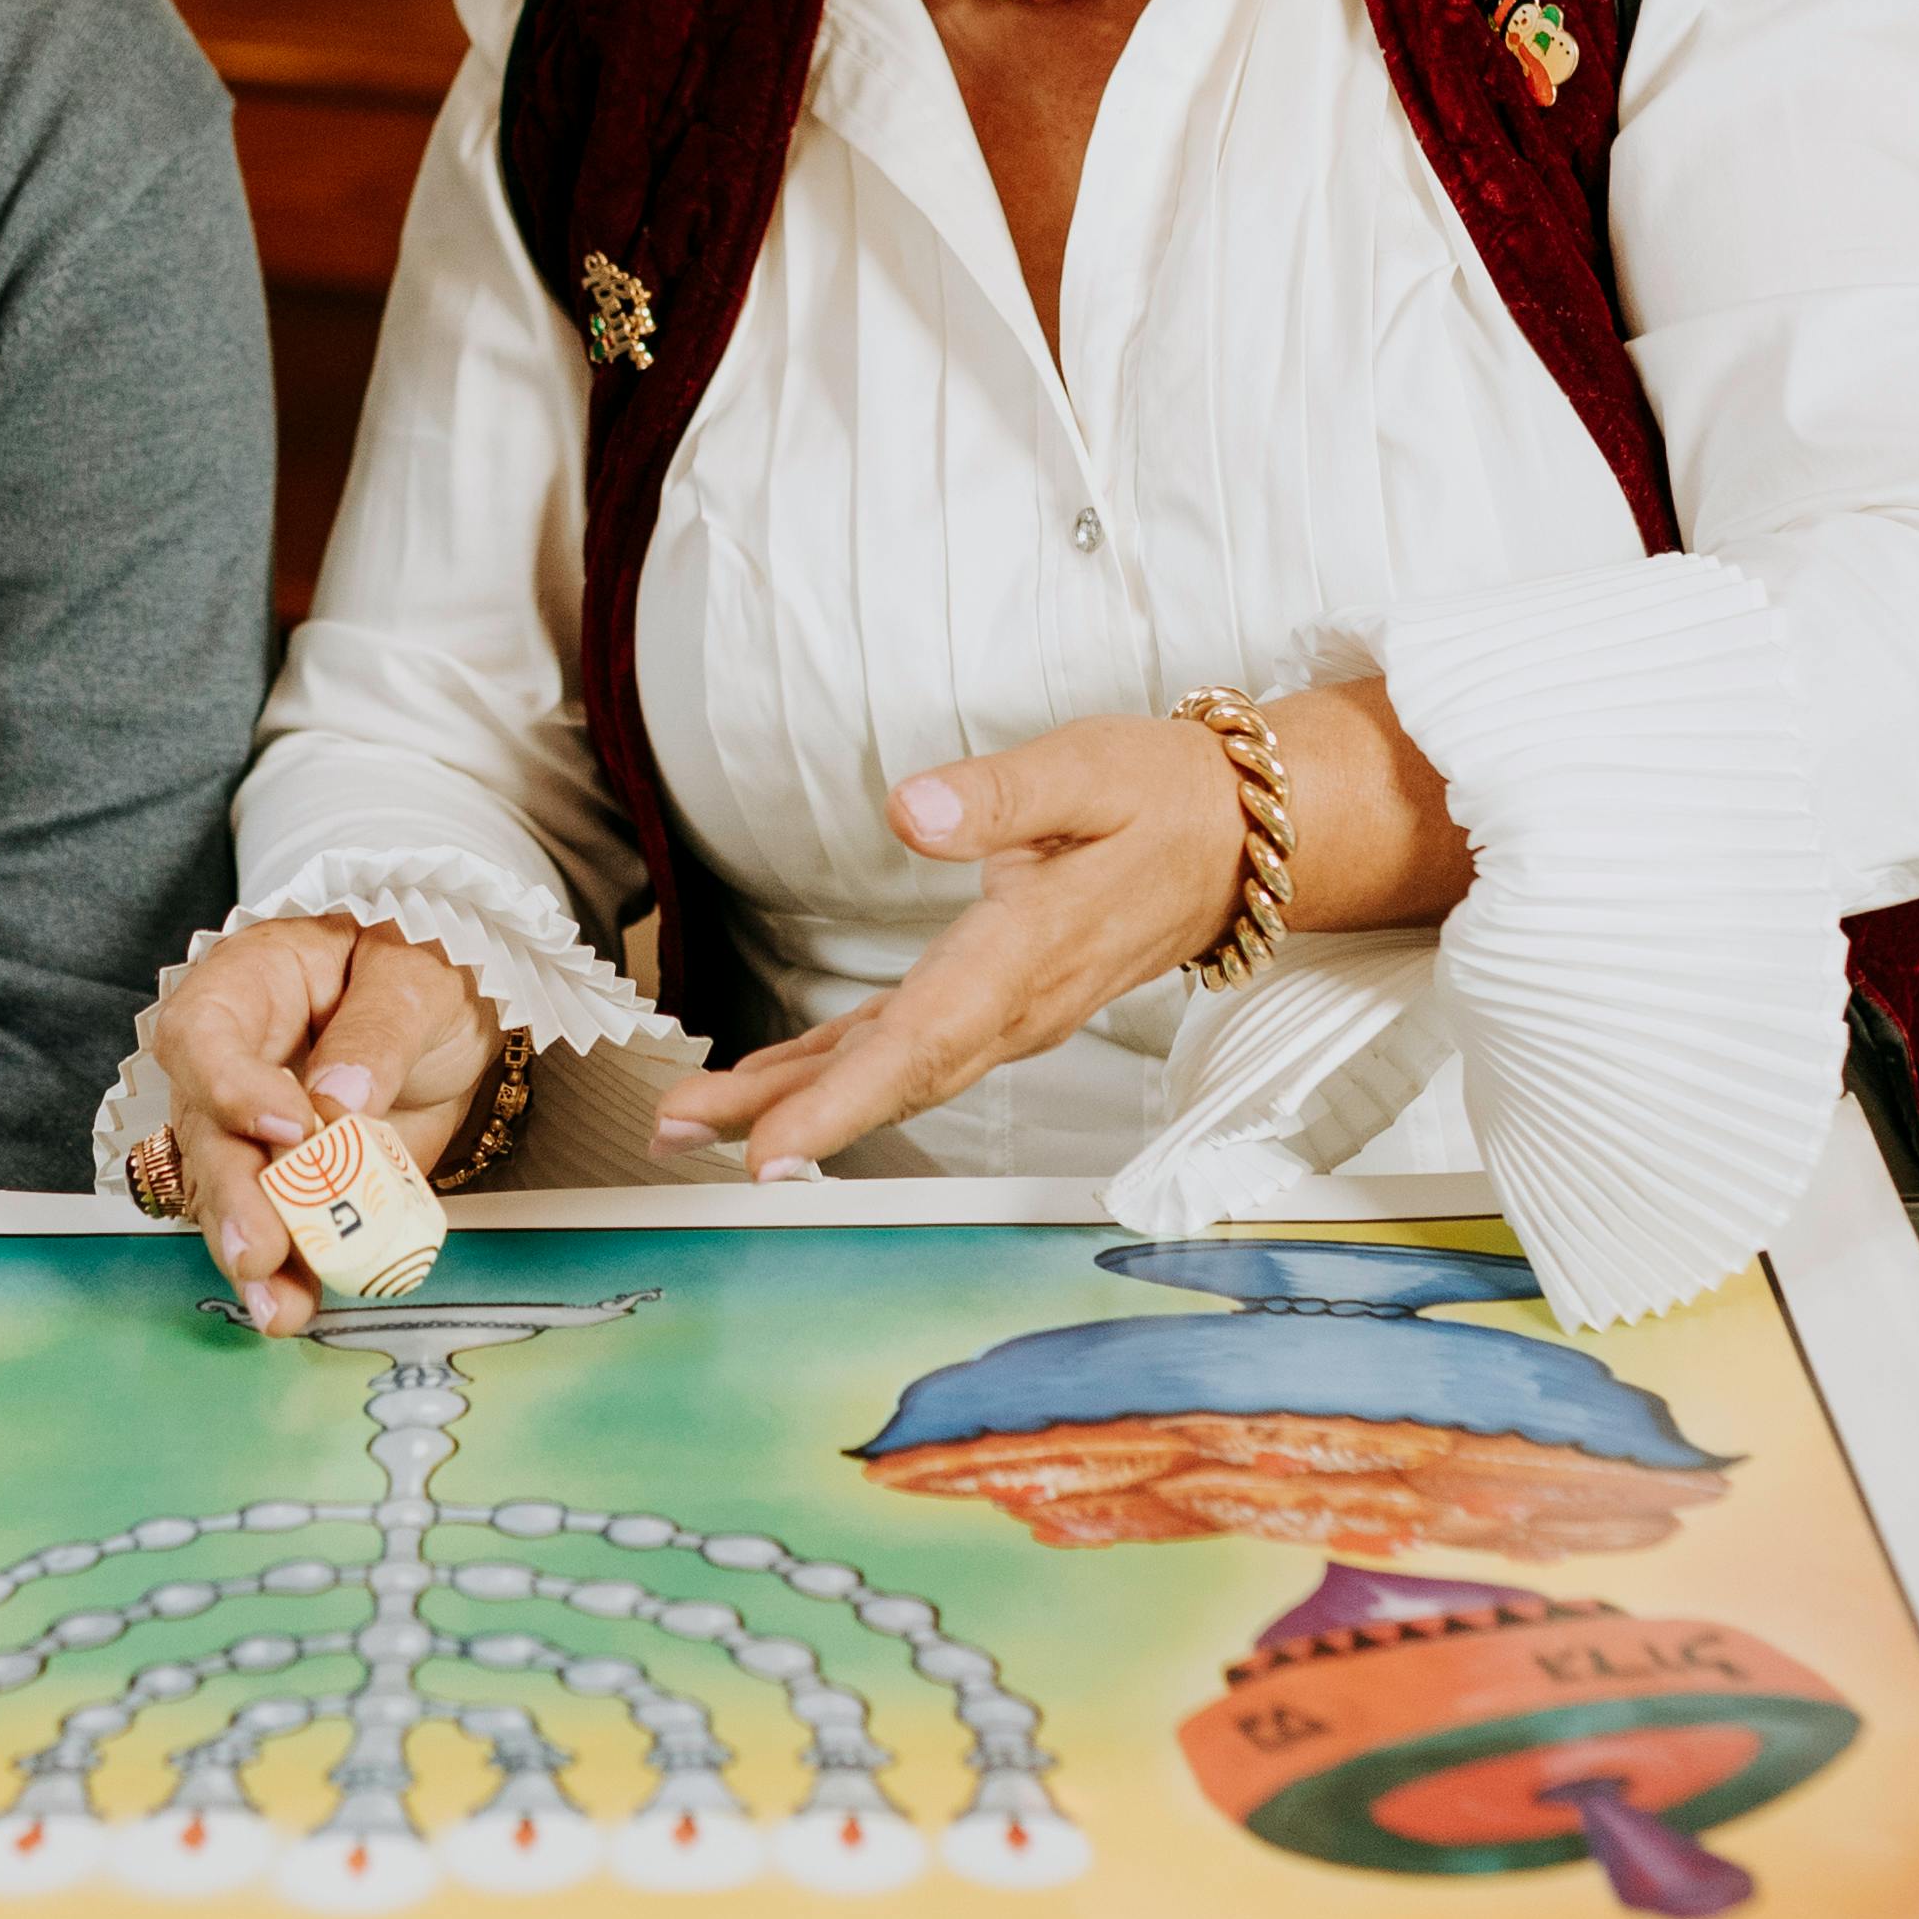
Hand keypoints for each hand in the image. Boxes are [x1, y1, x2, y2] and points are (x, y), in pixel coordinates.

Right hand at [146, 916, 492, 1335]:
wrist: (448, 1022)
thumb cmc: (418, 974)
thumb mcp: (419, 978)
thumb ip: (379, 1031)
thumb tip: (338, 1099)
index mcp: (250, 984)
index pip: (205, 1034)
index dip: (231, 1087)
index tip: (291, 1130)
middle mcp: (231, 1061)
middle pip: (205, 1131)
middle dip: (232, 1198)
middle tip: (258, 1253)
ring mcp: (250, 1129)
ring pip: (228, 1194)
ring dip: (253, 1253)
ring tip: (279, 1307)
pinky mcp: (283, 1183)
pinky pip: (275, 1229)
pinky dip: (289, 1272)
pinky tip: (298, 1305)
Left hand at [656, 716, 1252, 1178]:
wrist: (1238, 844)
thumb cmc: (1164, 798)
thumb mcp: (1091, 768)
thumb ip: (999, 793)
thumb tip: (908, 808)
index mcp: (1030, 950)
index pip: (926, 1039)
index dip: (843, 1102)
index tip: (772, 1150)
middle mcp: (1014, 1003)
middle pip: (891, 1076)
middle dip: (786, 1117)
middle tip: (680, 1135)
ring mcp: (1004, 1013)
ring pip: (887, 1072)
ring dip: (789, 1102)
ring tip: (690, 1122)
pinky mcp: (990, 1001)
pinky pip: (900, 1051)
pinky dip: (828, 1074)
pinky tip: (763, 1085)